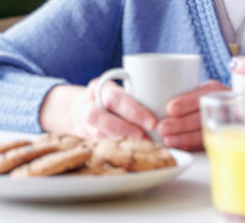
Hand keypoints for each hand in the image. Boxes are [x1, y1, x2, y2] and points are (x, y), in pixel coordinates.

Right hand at [40, 80, 156, 140]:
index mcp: (101, 88)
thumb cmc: (109, 100)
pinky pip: (97, 146)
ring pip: (98, 135)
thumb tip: (167, 112)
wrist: (78, 109)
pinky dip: (114, 151)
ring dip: (120, 142)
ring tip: (142, 148)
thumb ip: (137, 97)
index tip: (153, 122)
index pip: (116, 98)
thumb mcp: (120, 91)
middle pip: (100, 117)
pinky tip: (128, 155)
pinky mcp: (84, 139)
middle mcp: (88, 105)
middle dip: (124, 129)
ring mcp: (83, 123)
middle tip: (146, 138)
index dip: (134, 111)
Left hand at [156, 80, 227, 149]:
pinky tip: (178, 148)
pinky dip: (191, 147)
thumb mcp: (193, 90)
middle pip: (205, 116)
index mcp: (215, 91)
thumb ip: (182, 94)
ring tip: (167, 140)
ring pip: (206, 133)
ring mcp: (225, 124)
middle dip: (182, 124)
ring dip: (185, 138)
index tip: (170, 108)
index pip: (203, 94)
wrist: (224, 112)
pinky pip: (206, 145)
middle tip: (162, 128)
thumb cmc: (197, 99)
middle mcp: (223, 106)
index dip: (188, 102)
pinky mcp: (221, 140)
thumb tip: (151, 90)